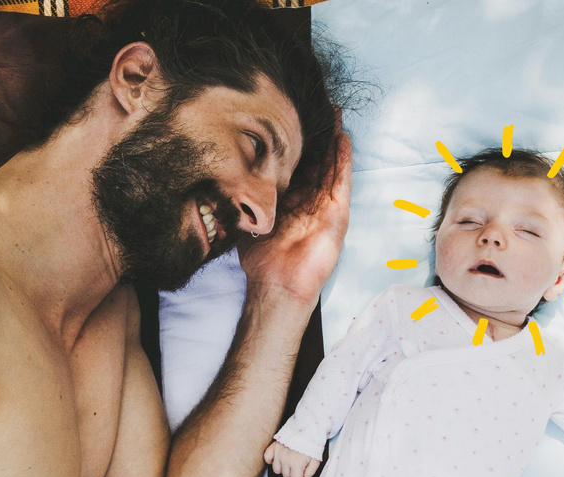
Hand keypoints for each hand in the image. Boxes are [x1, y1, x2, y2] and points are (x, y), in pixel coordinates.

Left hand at [238, 122, 351, 309]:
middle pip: (316, 161)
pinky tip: (343, 139)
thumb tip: (220, 178)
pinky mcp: (336, 214)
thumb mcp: (247, 220)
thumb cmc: (261, 259)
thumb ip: (242, 200)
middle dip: (317, 135)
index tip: (290, 118)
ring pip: (331, 166)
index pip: (294, 166)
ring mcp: (324, 206)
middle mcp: (308, 200)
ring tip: (335, 113)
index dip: (294, 144)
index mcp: (288, 200)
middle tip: (319, 106)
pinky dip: (343, 162)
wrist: (277, 284)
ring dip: (333, 140)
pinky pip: (341, 183)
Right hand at [264, 441, 320, 476]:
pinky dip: (271, 459)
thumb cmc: (311, 444)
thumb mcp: (316, 461)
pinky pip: (267, 458)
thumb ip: (310, 473)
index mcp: (297, 464)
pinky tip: (278, 458)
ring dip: (283, 467)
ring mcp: (278, 453)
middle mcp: (286, 459)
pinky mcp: (274, 447)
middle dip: (293, 473)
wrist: (307, 429)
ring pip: (277, 469)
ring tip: (290, 460)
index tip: (303, 475)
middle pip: (286, 476)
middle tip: (299, 465)